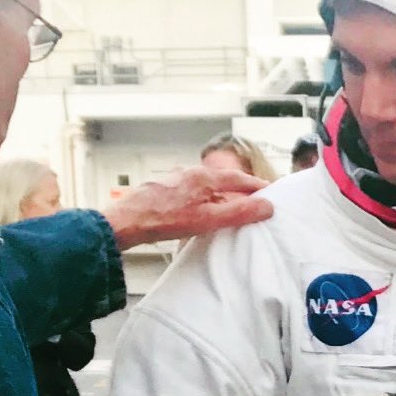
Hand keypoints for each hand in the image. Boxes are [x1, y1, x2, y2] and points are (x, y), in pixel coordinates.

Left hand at [104, 165, 273, 249]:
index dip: (256, 186)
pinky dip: (203, 199)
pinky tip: (200, 211)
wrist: (125, 222)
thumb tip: (266, 206)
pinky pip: (191, 192)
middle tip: (254, 199)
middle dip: (239, 189)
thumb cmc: (163, 220)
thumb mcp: (207, 219)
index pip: (239, 179)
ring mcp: (175, 180)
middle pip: (222, 180)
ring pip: (205, 185)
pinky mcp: (163, 190)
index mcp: (203, 176)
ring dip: (220, 194)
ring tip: (229, 207)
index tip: (270, 191)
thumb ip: (238, 212)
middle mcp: (189, 173)